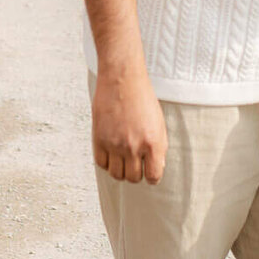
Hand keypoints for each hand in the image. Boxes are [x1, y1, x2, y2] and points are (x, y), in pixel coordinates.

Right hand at [93, 64, 167, 183]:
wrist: (122, 80)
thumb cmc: (142, 98)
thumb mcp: (159, 123)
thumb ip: (159, 148)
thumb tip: (157, 168)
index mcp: (153, 142)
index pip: (153, 176)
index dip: (153, 176)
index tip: (150, 171)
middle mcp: (133, 146)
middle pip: (133, 178)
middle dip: (136, 173)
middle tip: (136, 162)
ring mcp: (114, 144)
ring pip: (116, 175)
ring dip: (121, 170)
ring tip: (123, 158)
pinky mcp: (99, 139)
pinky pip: (101, 164)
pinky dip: (107, 162)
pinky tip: (112, 152)